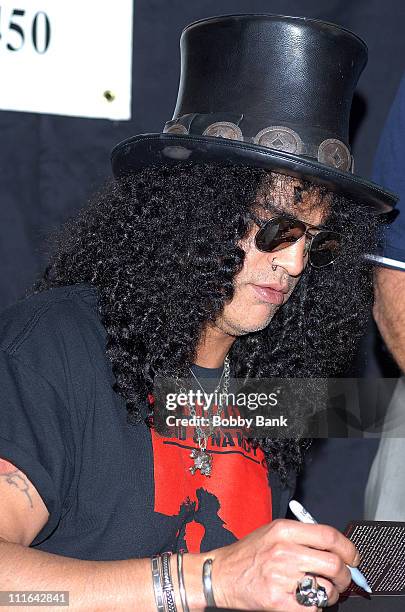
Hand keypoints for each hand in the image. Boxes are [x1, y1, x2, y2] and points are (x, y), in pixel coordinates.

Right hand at [211, 518, 359, 610]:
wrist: (220, 575)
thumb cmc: (248, 554)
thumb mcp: (272, 532)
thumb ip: (302, 536)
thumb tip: (336, 548)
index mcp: (284, 531)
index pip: (329, 536)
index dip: (348, 548)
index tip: (353, 557)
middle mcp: (283, 551)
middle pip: (333, 564)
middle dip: (345, 576)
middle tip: (342, 579)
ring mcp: (280, 577)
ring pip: (325, 589)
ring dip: (329, 594)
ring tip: (318, 590)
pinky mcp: (277, 602)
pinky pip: (312, 608)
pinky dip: (313, 607)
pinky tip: (303, 600)